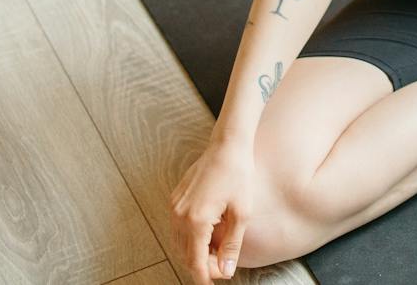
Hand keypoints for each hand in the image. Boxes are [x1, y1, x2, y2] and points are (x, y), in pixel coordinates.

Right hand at [169, 138, 256, 282]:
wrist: (227, 146)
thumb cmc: (239, 175)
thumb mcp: (241, 212)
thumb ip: (232, 244)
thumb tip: (226, 270)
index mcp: (196, 221)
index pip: (194, 261)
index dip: (204, 277)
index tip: (214, 284)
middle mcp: (179, 216)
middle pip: (184, 254)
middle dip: (201, 266)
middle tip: (222, 267)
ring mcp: (174, 207)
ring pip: (179, 243)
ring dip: (195, 253)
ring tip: (217, 253)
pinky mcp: (175, 200)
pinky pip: (178, 228)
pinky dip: (190, 238)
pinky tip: (208, 237)